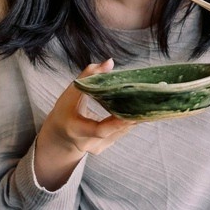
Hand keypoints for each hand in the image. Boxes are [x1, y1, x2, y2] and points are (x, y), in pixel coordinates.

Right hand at [34, 59, 136, 188]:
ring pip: (121, 131)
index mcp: (76, 130)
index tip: (131, 113)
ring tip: (148, 101)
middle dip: (132, 116)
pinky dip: (129, 120)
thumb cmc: (65, 111)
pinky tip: (139, 109)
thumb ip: (88, 76)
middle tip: (148, 101)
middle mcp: (88, 143)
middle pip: (115, 130)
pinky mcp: (105, 147)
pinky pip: (120, 132)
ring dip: (134, 117)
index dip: (117, 123)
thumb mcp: (71, 93)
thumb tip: (110, 62)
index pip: (99, 130)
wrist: (61, 136)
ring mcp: (98, 148)